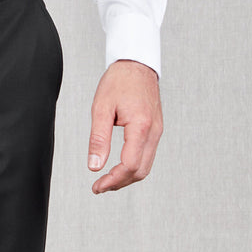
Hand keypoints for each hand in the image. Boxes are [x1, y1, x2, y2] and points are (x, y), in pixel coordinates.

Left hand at [88, 59, 162, 193]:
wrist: (136, 64)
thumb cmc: (119, 81)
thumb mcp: (101, 107)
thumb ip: (98, 138)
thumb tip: (94, 166)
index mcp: (141, 126)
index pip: (129, 165)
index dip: (113, 180)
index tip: (96, 185)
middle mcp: (154, 132)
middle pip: (140, 171)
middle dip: (120, 182)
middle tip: (99, 186)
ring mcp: (157, 131)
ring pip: (146, 166)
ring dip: (127, 176)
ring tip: (107, 179)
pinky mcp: (155, 130)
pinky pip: (147, 155)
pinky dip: (134, 165)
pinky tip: (119, 165)